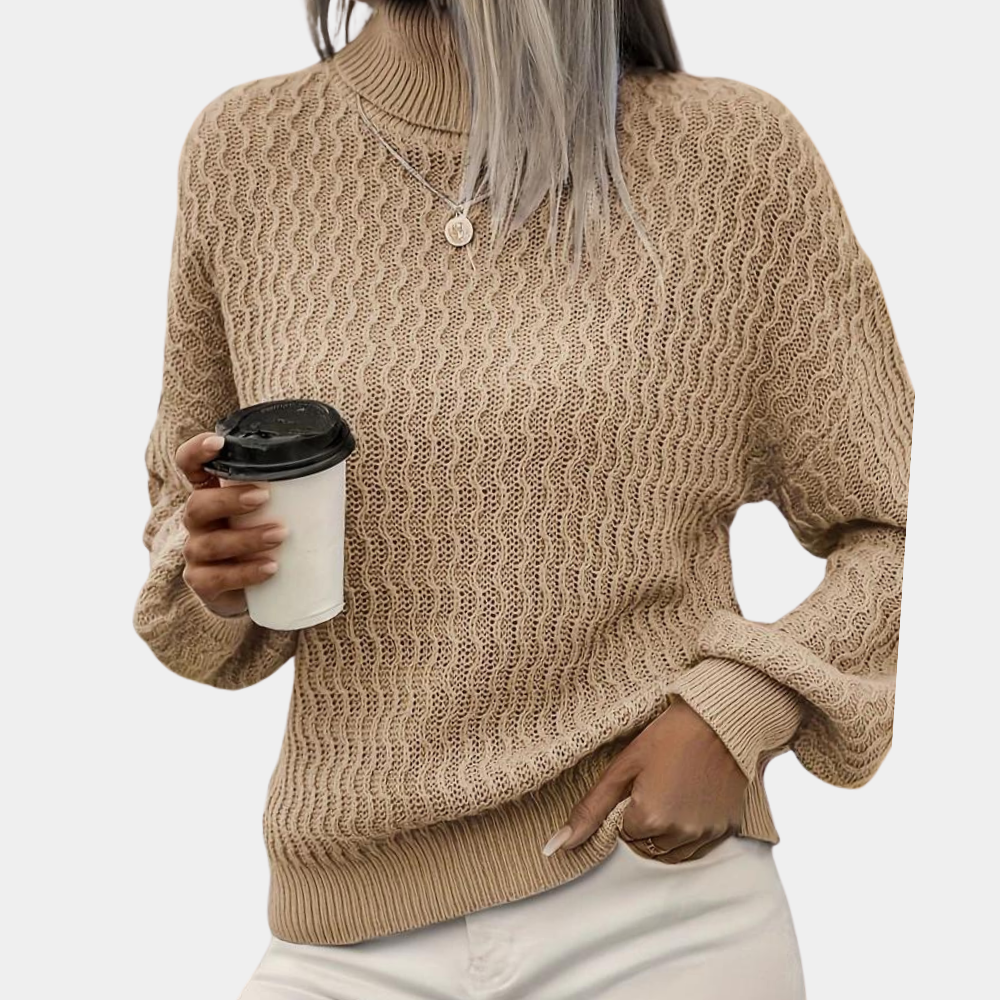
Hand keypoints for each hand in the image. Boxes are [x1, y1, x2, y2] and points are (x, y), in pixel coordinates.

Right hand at [175, 432, 287, 616]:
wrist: (256, 593)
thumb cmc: (266, 539)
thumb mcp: (272, 512)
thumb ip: (288, 492)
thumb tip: (332, 468)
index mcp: (211, 494)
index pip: (190, 466)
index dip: (197, 451)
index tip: (219, 442)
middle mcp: (197, 521)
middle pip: (198, 505)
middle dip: (229, 500)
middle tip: (264, 497)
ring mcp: (196, 553)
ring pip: (211, 543)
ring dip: (247, 538)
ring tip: (281, 535)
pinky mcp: (203, 583)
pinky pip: (218, 578)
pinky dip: (246, 573)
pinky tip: (270, 568)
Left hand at [543, 698, 747, 862]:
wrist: (719, 720)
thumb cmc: (670, 735)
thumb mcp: (623, 767)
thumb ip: (591, 810)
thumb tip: (559, 845)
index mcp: (649, 819)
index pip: (622, 835)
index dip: (626, 808)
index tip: (638, 784)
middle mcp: (679, 834)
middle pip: (646, 846)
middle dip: (644, 823)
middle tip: (654, 785)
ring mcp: (705, 833)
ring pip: (671, 851)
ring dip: (666, 831)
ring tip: (672, 790)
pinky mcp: (726, 829)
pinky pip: (699, 848)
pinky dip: (690, 832)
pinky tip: (690, 800)